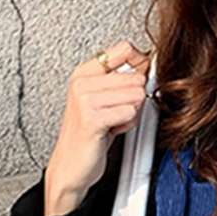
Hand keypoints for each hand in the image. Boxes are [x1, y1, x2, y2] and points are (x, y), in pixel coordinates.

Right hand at [44, 39, 150, 215]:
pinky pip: (129, 113)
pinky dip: (127, 125)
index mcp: (84, 72)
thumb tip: (146, 65)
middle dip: (135, 99)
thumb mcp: (102, 102)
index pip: (125, 49)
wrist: (70, 166)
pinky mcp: (92, 118)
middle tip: (118, 113)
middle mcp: (82, 82)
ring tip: (113, 123)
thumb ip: (119, 82)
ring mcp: (85, 99)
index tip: (137, 81)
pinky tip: (112, 131)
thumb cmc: (88, 135)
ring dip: (131, 114)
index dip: (140, 65)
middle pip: (136, 77)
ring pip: (136, 95)